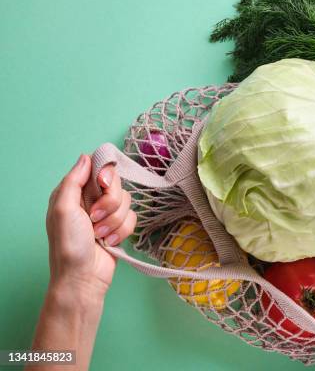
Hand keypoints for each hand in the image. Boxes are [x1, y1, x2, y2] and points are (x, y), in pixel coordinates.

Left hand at [46, 154, 136, 296]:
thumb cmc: (68, 246)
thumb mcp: (63, 209)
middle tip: (95, 217)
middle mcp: (90, 200)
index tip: (103, 185)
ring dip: (114, 221)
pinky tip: (108, 242)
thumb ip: (73, 181)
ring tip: (99, 235)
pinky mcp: (118, 227)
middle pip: (116, 184)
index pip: (98, 167)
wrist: (83, 278)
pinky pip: (132, 218)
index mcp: (74, 192)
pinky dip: (122, 231)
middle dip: (110, 202)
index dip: (106, 174)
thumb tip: (86, 157)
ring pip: (127, 201)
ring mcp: (106, 214)